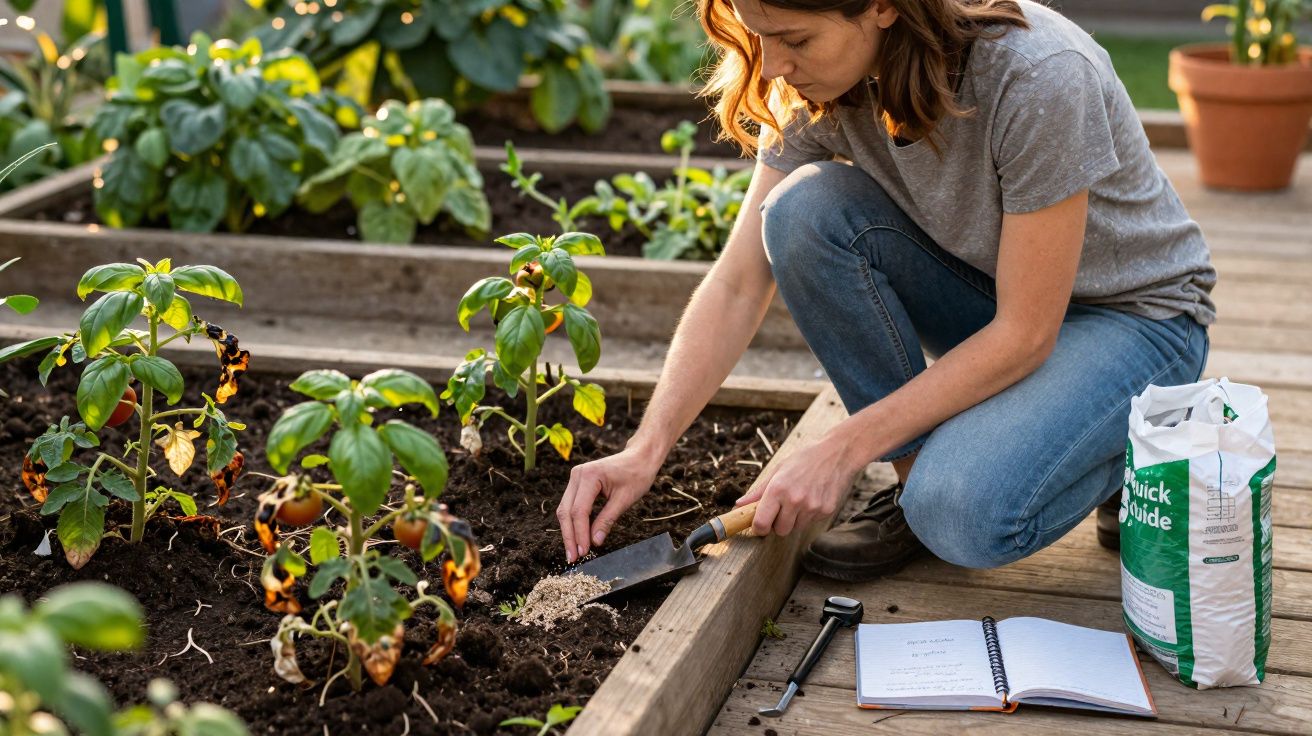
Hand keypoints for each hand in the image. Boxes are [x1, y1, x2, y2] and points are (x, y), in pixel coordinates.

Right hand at [557, 445, 660, 562]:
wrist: (640, 457)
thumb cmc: (636, 475)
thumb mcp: (624, 500)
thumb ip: (607, 520)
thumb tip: (594, 542)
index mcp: (589, 476)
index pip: (578, 511)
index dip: (579, 534)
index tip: (584, 552)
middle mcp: (577, 475)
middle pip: (566, 511)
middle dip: (569, 536)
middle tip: (573, 558)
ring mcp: (575, 478)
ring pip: (565, 509)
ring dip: (569, 531)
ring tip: (574, 552)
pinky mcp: (578, 483)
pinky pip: (571, 505)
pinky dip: (573, 522)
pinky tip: (577, 537)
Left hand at [734, 435, 860, 536]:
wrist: (838, 452)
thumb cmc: (806, 458)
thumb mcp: (778, 469)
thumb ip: (758, 491)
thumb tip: (739, 505)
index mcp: (778, 489)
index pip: (761, 524)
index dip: (758, 527)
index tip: (760, 523)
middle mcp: (795, 500)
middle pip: (779, 531)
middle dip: (777, 523)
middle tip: (781, 508)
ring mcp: (812, 507)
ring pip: (796, 528)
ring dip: (794, 519)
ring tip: (799, 499)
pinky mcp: (826, 511)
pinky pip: (811, 522)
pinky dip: (808, 515)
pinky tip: (812, 497)